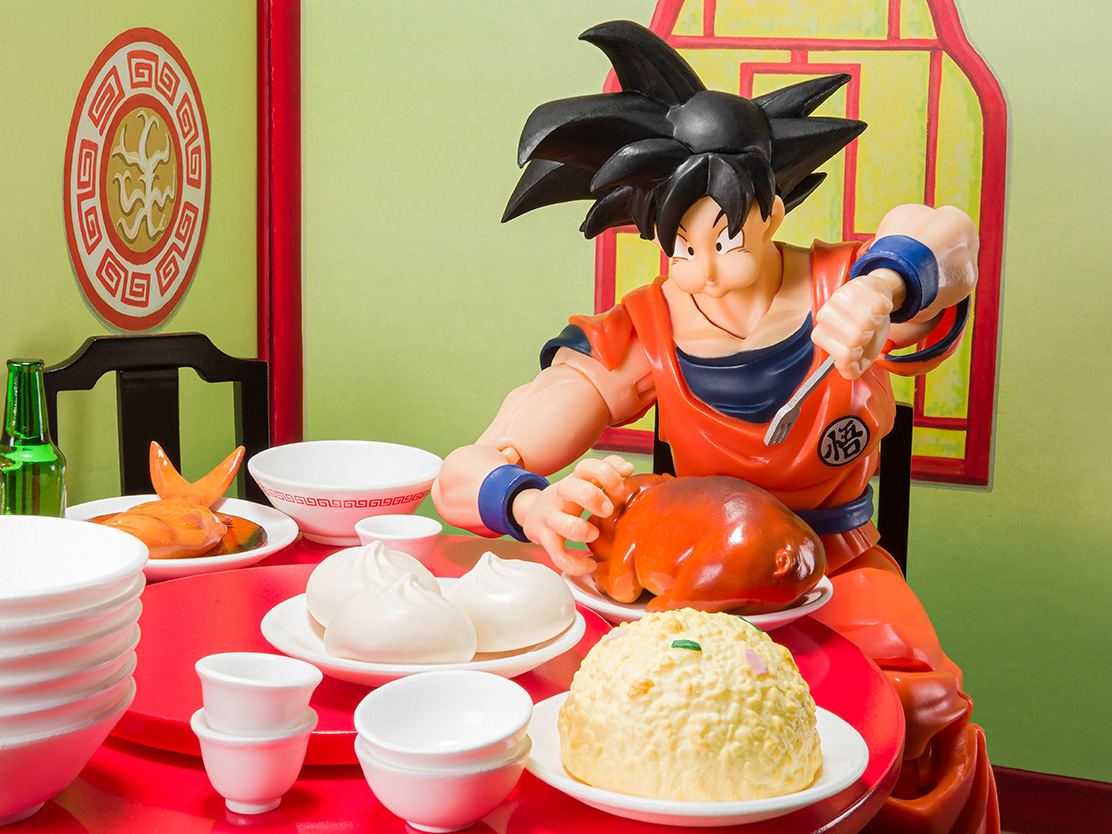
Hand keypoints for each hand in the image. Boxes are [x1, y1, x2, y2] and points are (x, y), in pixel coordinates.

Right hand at [513, 455, 633, 574]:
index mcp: (574, 479)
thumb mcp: (583, 480)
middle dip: (595, 499)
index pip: (587, 466)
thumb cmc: (567, 497)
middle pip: (572, 488)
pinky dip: (576, 564)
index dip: (607, 475)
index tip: (619, 489)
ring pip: (561, 523)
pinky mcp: (545, 539)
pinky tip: (590, 564)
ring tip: (594, 535)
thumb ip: (607, 470)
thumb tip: (627, 467)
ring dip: (582, 531)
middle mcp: (559, 495)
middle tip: (608, 510)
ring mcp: (550, 517)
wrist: (531, 512)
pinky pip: (558, 555)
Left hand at [812, 268, 902, 378]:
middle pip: (855, 338)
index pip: (844, 356)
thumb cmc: (866, 330)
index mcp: (821, 336)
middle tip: (867, 330)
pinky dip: (884, 308)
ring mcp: (838, 298)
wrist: (874, 301)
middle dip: (868, 336)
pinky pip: (879, 304)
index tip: (859, 346)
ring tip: (872, 318)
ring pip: (866, 321)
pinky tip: (877, 306)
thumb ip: (852, 369)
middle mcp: (824, 316)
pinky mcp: (856, 284)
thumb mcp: (859, 355)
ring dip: (876, 322)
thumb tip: (847, 369)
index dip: (858, 354)